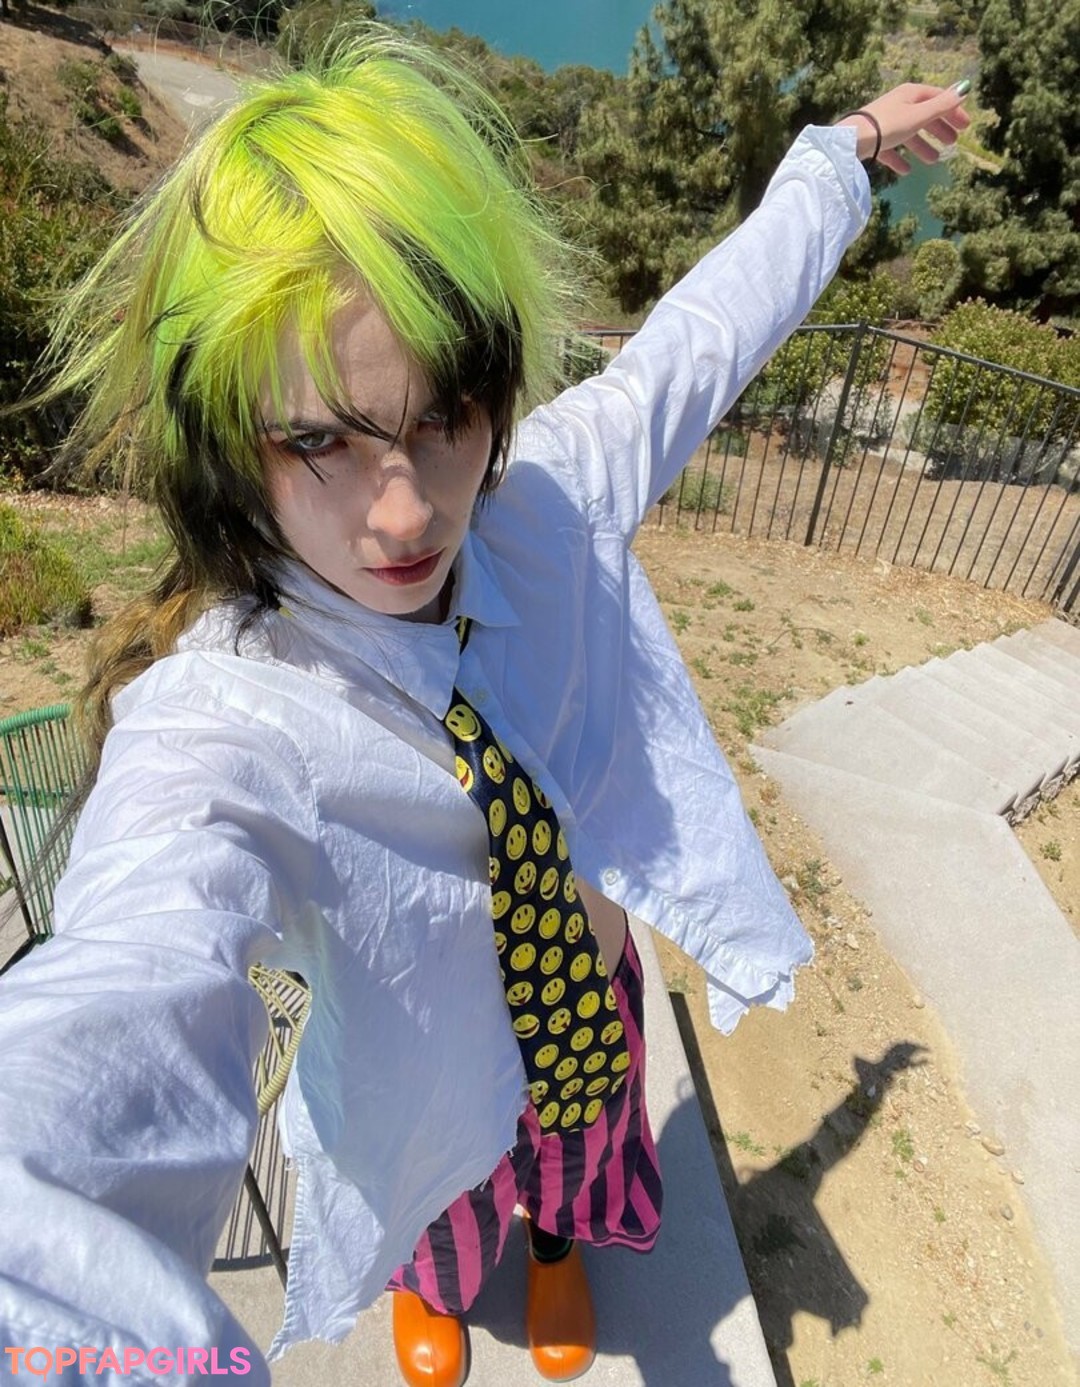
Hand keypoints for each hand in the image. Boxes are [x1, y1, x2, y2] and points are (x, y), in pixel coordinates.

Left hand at [836, 82, 972, 174]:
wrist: (852, 141)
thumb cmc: (888, 125)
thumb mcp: (919, 115)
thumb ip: (942, 106)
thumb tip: (965, 88)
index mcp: (910, 94)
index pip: (937, 98)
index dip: (953, 110)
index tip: (966, 126)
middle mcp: (898, 105)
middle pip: (924, 116)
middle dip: (939, 129)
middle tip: (953, 143)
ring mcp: (885, 123)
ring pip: (909, 134)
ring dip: (923, 146)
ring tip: (934, 160)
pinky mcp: (873, 140)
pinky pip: (891, 149)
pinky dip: (900, 158)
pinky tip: (906, 171)